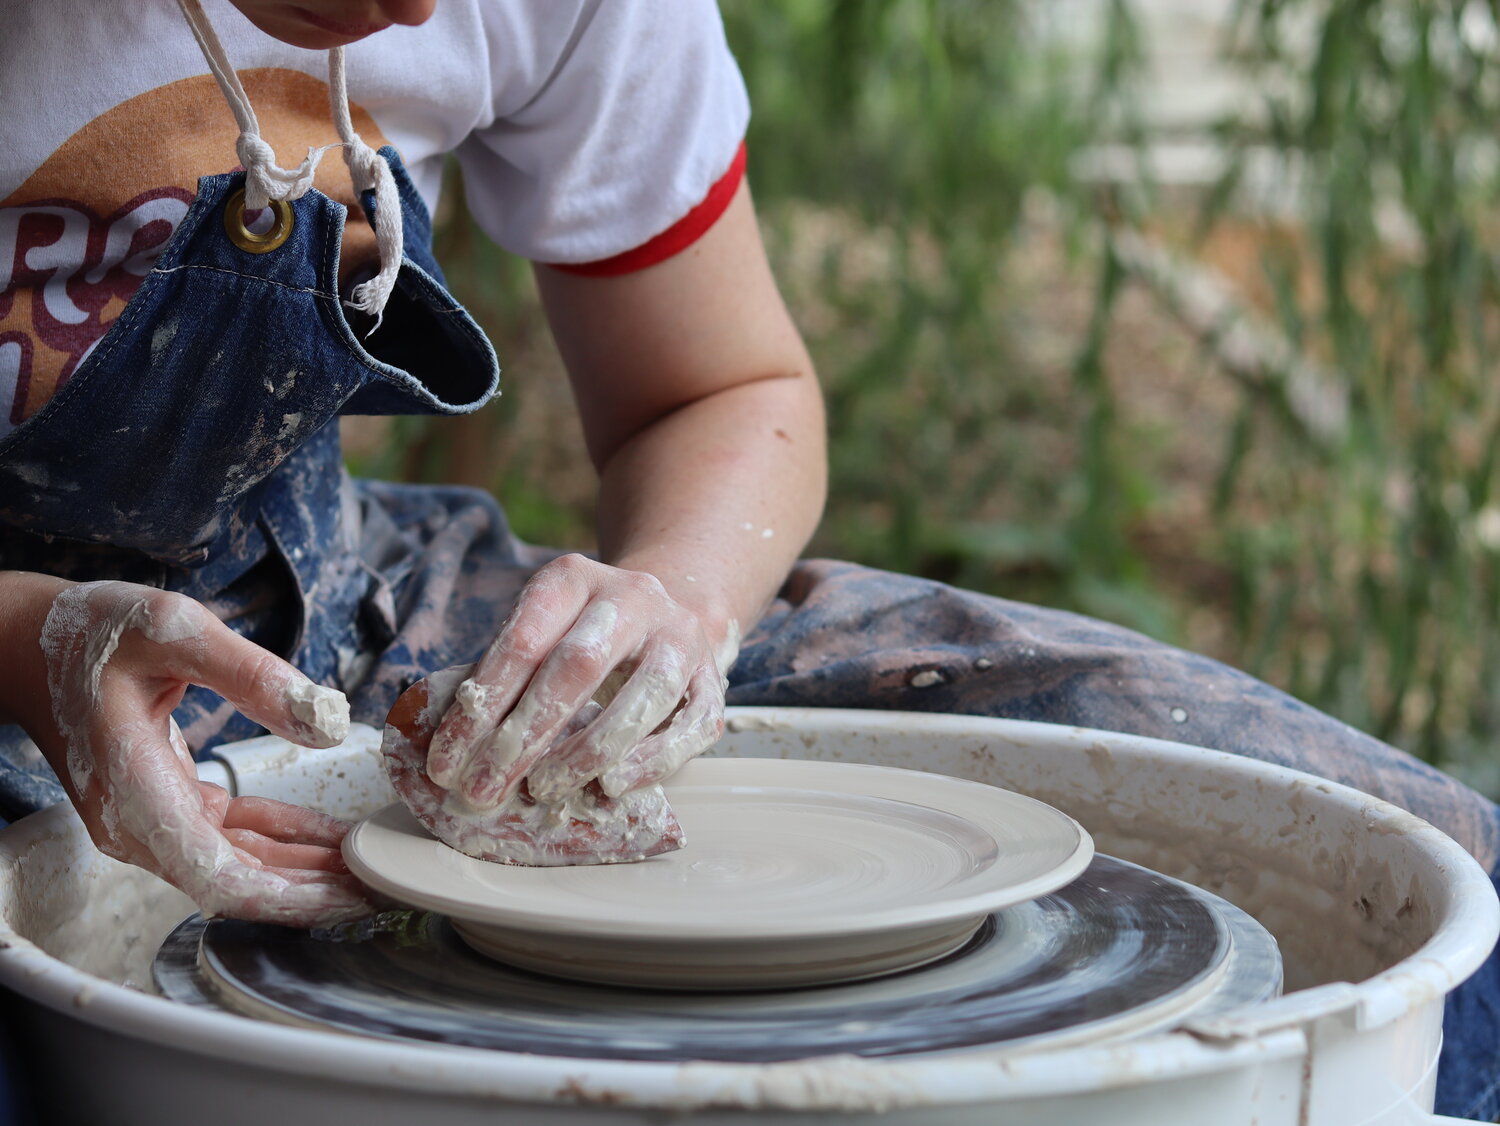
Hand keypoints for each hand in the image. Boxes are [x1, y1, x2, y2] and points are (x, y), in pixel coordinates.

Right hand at [12, 575, 372, 925]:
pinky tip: (336, 840)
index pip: (220, 878)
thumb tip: (324, 721)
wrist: (28, 644)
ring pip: (241, 866)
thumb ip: (249, 672)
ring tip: (377, 867)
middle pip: (238, 884)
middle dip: (315, 893)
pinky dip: (285, 840)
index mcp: (135, 795)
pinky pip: (234, 838)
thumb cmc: (93, 633)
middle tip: (392, 889)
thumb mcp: (173, 628)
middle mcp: (139, 826)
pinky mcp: (166, 808)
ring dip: (307, 870)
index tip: (351, 897)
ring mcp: (152, 822)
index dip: (290, 897)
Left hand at [425, 554, 733, 809]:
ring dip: (588, 750)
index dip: (480, 704)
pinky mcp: (713, 679)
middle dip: (524, 734)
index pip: (521, 639)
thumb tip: (448, 746)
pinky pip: (691, 725)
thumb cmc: (583, 635)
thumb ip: (503, 675)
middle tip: (483, 787)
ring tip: (544, 790)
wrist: (670, 611)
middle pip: (577, 665)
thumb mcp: (541, 631)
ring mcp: (680, 637)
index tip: (446, 761)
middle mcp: (632, 597)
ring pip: (644, 693)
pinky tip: (610, 787)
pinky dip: (651, 761)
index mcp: (573, 578)